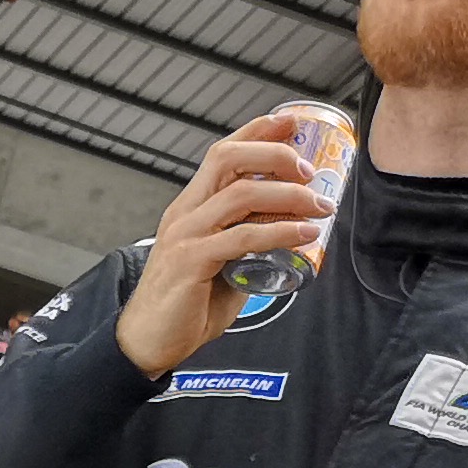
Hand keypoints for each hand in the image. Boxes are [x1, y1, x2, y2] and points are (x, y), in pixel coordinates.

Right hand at [117, 111, 330, 378]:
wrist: (147, 343)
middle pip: (228, 158)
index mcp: (189, 207)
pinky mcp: (190, 261)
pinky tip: (305, 235)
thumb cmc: (183, 307)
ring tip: (320, 207)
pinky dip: (280, 232)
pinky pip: (243, 237)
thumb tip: (290, 232)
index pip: (222, 153)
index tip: (293, 123)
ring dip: (290, 196)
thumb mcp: (222, 263)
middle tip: (311, 171)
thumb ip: (248, 243)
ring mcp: (185, 235)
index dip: (258, 131)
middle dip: (276, 155)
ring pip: (241, 194)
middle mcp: (184, 213)